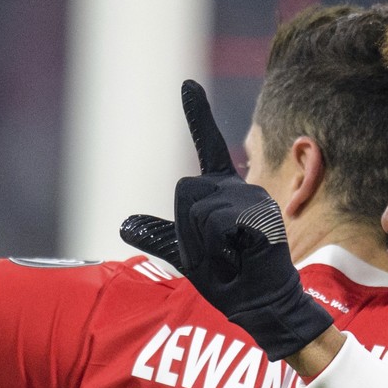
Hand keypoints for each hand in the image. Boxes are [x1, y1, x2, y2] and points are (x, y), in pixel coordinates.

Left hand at [120, 80, 333, 360]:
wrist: (257, 303)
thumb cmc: (228, 277)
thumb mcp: (186, 255)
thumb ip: (161, 235)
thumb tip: (125, 224)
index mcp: (220, 191)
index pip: (207, 145)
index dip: (198, 113)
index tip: (187, 84)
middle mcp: (238, 187)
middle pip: (184, 190)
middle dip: (186, 229)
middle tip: (213, 251)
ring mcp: (253, 198)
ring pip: (198, 210)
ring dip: (203, 243)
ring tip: (228, 255)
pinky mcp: (262, 215)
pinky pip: (216, 224)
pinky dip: (218, 248)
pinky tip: (237, 256)